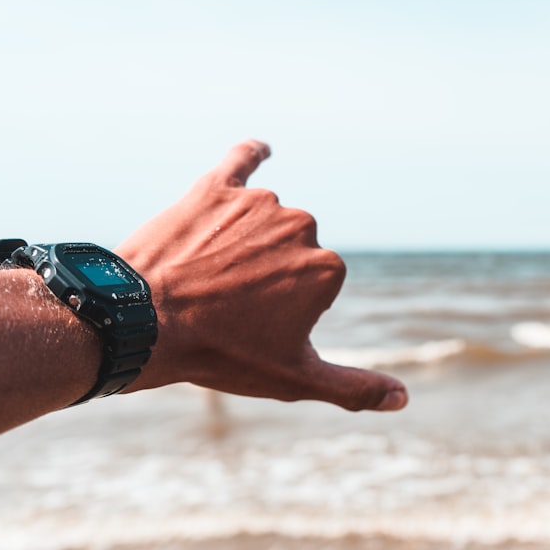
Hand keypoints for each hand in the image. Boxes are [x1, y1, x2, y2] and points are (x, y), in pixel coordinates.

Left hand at [115, 140, 406, 411]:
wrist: (144, 324)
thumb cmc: (222, 354)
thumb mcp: (295, 379)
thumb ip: (354, 388)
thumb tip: (404, 399)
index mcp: (327, 267)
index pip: (317, 286)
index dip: (287, 311)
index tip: (255, 326)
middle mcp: (300, 225)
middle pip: (293, 250)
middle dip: (270, 274)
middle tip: (228, 305)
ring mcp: (257, 203)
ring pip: (263, 221)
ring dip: (246, 242)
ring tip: (208, 276)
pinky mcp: (215, 188)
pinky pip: (241, 161)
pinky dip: (251, 155)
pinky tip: (261, 150)